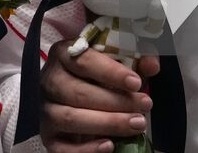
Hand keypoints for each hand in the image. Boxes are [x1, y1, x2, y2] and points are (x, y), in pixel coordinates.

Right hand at [41, 39, 155, 152]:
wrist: (75, 96)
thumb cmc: (97, 76)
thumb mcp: (115, 64)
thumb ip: (134, 61)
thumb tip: (152, 65)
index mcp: (64, 55)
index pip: (85, 61)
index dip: (111, 72)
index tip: (136, 83)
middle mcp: (50, 81)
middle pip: (79, 93)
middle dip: (116, 102)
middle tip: (145, 105)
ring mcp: (46, 109)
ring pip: (71, 118)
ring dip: (108, 123)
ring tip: (137, 124)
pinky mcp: (48, 136)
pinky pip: (62, 148)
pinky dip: (86, 149)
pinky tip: (110, 145)